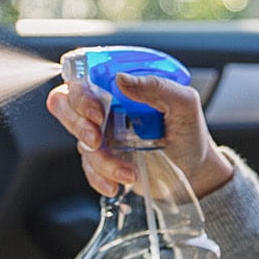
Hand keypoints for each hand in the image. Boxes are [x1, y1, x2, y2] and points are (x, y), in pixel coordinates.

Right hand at [46, 73, 232, 197]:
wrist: (193, 173)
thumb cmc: (189, 133)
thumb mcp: (184, 105)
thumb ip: (156, 87)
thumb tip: (122, 78)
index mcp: (121, 86)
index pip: (83, 76)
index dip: (79, 91)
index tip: (96, 110)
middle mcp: (106, 106)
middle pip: (64, 103)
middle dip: (77, 123)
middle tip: (97, 138)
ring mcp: (102, 133)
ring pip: (78, 141)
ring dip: (101, 159)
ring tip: (128, 171)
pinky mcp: (102, 159)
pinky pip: (87, 167)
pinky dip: (100, 178)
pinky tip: (120, 183)